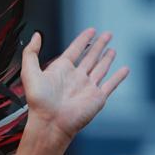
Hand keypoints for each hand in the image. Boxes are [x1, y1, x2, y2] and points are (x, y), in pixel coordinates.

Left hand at [21, 28, 128, 146]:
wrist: (50, 124)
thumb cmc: (39, 103)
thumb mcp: (29, 73)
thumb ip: (31, 53)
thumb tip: (36, 35)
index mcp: (60, 70)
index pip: (75, 50)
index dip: (83, 40)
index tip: (90, 31)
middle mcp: (75, 78)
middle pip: (90, 57)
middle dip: (98, 45)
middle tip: (107, 34)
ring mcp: (87, 87)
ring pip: (100, 68)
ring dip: (107, 58)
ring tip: (112, 49)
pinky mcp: (97, 97)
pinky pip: (110, 85)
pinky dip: (118, 77)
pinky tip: (125, 70)